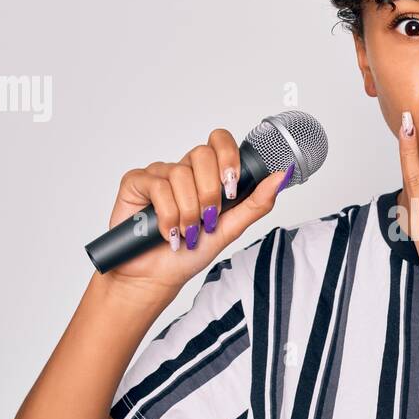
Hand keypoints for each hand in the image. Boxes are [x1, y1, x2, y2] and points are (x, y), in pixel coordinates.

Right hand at [104, 127, 291, 297]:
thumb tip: (282, 176)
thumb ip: (257, 202)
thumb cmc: (192, 252)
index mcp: (207, 174)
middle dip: (209, 193)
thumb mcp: (231, 228)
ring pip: (179, 174)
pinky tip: (167, 232)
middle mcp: (183, 170)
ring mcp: (159, 174)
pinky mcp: (136, 182)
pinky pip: (157, 185)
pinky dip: (166, 215)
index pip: (220, 141)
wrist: (158, 276)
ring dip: (188, 212)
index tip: (231, 189)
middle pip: (201, 154)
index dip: (228, 158)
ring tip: (186, 233)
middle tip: (208, 219)